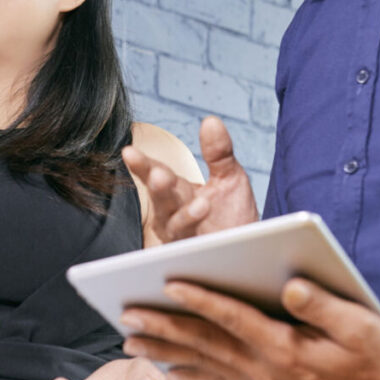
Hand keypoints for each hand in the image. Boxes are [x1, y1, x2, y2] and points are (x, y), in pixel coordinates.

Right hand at [123, 116, 257, 242]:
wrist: (250, 253)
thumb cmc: (233, 216)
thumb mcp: (229, 177)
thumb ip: (218, 152)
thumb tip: (211, 121)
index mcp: (177, 192)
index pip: (155, 174)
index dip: (142, 165)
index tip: (129, 152)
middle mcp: (173, 214)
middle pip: (161, 199)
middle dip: (159, 187)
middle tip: (159, 175)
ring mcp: (182, 238)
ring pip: (176, 226)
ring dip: (185, 216)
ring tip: (201, 204)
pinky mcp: (195, 258)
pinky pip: (193, 250)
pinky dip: (201, 241)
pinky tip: (211, 227)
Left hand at [123, 278, 379, 379]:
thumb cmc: (374, 350)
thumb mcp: (358, 323)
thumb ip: (322, 305)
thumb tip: (289, 286)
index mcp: (285, 348)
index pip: (234, 319)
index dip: (201, 299)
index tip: (169, 282)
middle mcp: (266, 368)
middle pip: (206, 342)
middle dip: (164, 326)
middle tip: (126, 314)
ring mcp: (262, 379)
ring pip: (204, 363)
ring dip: (164, 351)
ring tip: (128, 342)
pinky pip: (218, 379)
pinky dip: (189, 374)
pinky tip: (166, 370)